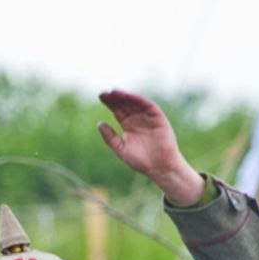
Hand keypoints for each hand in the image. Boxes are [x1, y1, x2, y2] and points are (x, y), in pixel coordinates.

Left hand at [97, 89, 204, 206]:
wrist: (159, 167)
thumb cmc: (140, 161)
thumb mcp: (121, 149)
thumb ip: (110, 138)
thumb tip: (99, 124)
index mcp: (128, 125)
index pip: (117, 110)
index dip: (109, 103)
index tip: (101, 96)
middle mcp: (137, 119)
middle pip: (125, 104)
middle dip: (115, 98)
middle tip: (105, 93)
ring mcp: (148, 117)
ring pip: (135, 103)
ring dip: (126, 97)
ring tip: (114, 92)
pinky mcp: (158, 118)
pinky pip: (148, 106)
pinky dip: (139, 100)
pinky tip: (130, 96)